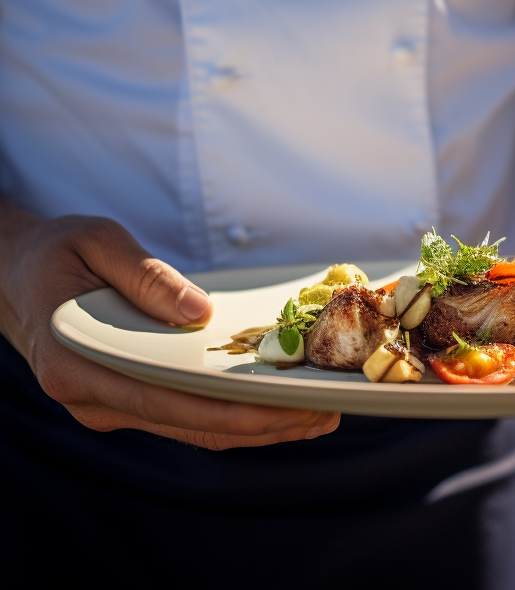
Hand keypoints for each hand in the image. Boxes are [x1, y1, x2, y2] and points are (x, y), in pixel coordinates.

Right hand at [0, 206, 339, 448]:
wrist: (12, 276)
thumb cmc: (56, 253)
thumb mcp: (96, 243)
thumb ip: (146, 277)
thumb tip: (201, 313)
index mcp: (79, 364)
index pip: (171, 402)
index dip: (236, 410)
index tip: (292, 405)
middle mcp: (95, 399)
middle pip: (192, 425)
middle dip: (263, 425)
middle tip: (325, 413)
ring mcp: (110, 406)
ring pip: (193, 429)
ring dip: (256, 428)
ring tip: (316, 415)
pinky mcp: (127, 400)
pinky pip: (186, 417)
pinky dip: (233, 416)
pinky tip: (276, 405)